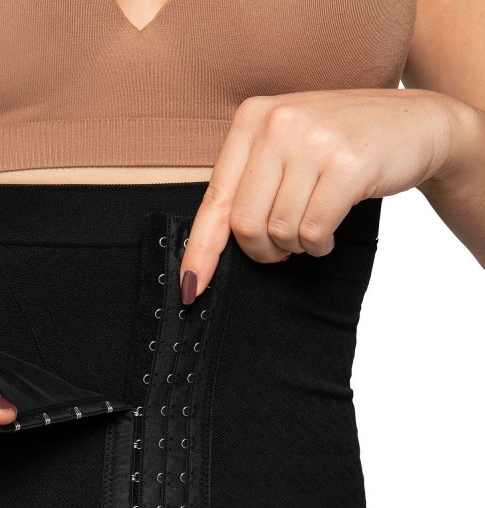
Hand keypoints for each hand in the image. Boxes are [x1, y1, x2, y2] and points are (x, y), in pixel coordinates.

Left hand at [180, 88, 463, 303]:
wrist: (417, 123)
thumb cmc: (340, 145)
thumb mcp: (286, 150)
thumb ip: (247, 186)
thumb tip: (204, 254)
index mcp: (252, 118)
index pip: (215, 199)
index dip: (201, 250)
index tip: (191, 287)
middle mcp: (278, 123)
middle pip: (244, 224)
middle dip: (262, 250)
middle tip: (282, 247)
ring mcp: (314, 141)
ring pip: (280, 231)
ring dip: (296, 246)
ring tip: (313, 228)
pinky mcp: (348, 165)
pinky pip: (313, 232)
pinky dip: (319, 245)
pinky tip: (330, 233)